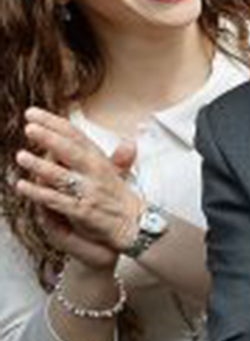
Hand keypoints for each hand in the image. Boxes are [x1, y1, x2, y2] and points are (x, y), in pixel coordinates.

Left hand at [12, 108, 145, 253]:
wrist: (136, 227)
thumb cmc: (120, 199)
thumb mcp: (118, 175)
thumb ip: (113, 156)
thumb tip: (129, 142)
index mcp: (99, 160)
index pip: (76, 136)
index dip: (54, 123)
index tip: (33, 113)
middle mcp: (95, 173)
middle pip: (70, 151)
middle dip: (50, 138)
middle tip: (30, 128)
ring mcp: (88, 191)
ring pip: (61, 176)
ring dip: (40, 166)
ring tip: (21, 156)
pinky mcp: (82, 211)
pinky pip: (57, 200)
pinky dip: (39, 193)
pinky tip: (22, 186)